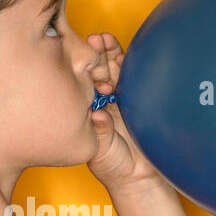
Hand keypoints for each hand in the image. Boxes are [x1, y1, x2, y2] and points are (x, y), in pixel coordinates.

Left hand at [85, 33, 163, 192]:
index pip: (82, 83)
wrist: (138, 176)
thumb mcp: (101, 150)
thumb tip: (98, 116)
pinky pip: (136, 78)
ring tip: (104, 39)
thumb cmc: (113, 165)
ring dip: (110, 53)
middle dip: (96, 54)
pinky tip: (123, 56)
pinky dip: (130, 65)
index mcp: (89, 109)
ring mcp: (122, 98)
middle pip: (98, 70)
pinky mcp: (140, 99)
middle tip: (93, 41)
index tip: (75, 57)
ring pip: (115, 70)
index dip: (80, 70)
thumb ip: (100, 133)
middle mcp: (103, 100)